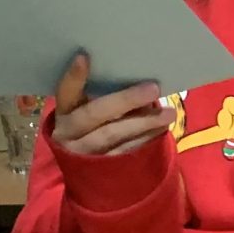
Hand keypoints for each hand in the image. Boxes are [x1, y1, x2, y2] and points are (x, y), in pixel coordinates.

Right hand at [48, 53, 170, 158]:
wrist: (89, 176)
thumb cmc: (95, 130)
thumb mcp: (90, 114)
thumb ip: (105, 98)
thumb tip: (138, 78)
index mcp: (64, 113)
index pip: (65, 92)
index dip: (73, 77)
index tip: (85, 56)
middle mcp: (69, 133)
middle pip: (95, 114)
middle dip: (125, 100)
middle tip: (153, 88)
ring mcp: (85, 154)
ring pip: (113, 135)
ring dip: (144, 122)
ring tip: (168, 112)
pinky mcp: (103, 170)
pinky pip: (126, 151)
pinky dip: (146, 139)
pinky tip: (161, 129)